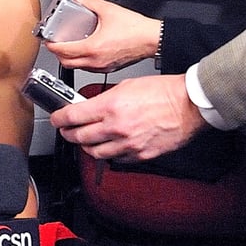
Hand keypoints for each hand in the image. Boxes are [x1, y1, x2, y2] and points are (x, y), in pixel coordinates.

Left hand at [43, 0, 159, 72]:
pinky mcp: (109, 67)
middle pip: (67, 63)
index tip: (48, 40)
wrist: (152, 39)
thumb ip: (90, 2)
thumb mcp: (109, 10)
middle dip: (57, 54)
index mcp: (93, 48)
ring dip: (69, 58)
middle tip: (55, 43)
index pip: (63, 51)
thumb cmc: (136, 30)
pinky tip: (85, 49)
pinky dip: (82, 60)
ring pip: (78, 67)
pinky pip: (89, 67)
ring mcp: (102, 67)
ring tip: (68, 45)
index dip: (51, 45)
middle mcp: (96, 61)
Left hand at [49, 74, 207, 161]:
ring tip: (86, 139)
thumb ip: (105, 99)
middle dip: (68, 133)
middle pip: (79, 136)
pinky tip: (109, 146)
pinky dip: (109, 154)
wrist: (189, 105)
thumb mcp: (126, 85)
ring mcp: (128, 144)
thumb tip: (90, 107)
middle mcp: (116, 127)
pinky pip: (116, 160)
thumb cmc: (163, 92)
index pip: (72, 116)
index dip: (59, 118)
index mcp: (110, 107)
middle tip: (67, 129)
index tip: (57, 118)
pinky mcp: (140, 155)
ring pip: (94, 152)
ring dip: (86, 146)